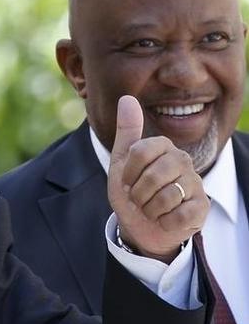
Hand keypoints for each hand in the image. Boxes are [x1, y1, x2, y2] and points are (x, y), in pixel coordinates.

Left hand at [107, 95, 208, 263]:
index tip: (127, 181)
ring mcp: (195, 184)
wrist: (139, 226)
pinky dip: (164, 221)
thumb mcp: (121, 163)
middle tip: (139, 198)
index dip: (128, 172)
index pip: (140, 152)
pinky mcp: (201, 207)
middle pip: (154, 175)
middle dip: (139, 193)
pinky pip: (180, 215)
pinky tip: (165, 219)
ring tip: (151, 209)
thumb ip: (126, 132)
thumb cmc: (131, 192)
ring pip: (167, 197)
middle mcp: (183, 161)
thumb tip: (127, 97)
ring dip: (150, 210)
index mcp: (164, 148)